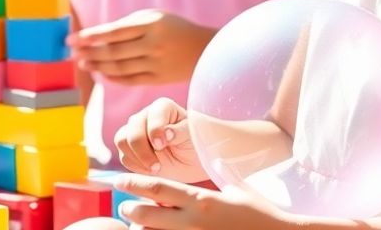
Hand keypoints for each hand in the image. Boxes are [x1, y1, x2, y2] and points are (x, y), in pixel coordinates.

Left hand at [68, 9, 209, 84]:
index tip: (72, 39)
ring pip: (119, 67)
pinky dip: (113, 78)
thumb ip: (129, 25)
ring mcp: (156, 63)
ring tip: (83, 63)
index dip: (91, 37)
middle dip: (89, 53)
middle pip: (113, 51)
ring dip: (97, 66)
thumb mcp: (155, 17)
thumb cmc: (174, 28)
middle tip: (72, 53)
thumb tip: (97, 38)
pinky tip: (101, 73)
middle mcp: (153, 44)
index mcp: (151, 24)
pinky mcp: (158, 79)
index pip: (113, 32)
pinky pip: (130, 80)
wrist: (205, 49)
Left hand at [114, 174, 288, 229]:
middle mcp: (193, 222)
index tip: (119, 180)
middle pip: (146, 214)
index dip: (134, 183)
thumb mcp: (238, 190)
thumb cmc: (260, 215)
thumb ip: (222, 174)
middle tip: (125, 205)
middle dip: (131, 208)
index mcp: (200, 200)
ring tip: (136, 224)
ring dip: (140, 228)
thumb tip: (216, 157)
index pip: (157, 188)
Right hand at [115, 97, 207, 183]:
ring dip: (136, 158)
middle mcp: (145, 116)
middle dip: (142, 150)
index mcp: (163, 107)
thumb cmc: (196, 143)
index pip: (152, 116)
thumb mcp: (194, 137)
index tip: (162, 145)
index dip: (155, 130)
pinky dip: (135, 166)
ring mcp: (135, 131)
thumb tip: (166, 132)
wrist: (193, 161)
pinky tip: (151, 170)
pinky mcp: (129, 148)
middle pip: (133, 129)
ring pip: (122, 141)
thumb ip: (180, 132)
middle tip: (157, 166)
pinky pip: (124, 156)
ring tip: (155, 169)